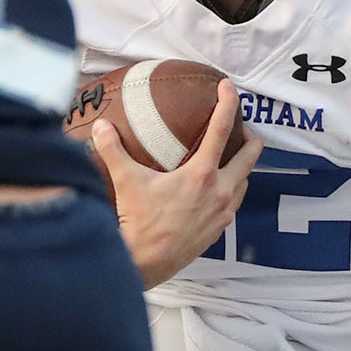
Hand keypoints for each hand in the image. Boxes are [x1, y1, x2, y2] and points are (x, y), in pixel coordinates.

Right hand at [100, 80, 260, 287]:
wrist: (146, 263)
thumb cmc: (139, 222)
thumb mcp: (126, 181)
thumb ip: (113, 149)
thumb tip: (101, 125)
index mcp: (201, 174)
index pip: (221, 130)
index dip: (228, 103)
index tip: (228, 87)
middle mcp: (219, 191)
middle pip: (250, 156)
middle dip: (250, 138)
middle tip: (241, 128)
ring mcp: (223, 212)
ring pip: (245, 181)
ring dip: (242, 166)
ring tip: (230, 158)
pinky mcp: (219, 229)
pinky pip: (234, 202)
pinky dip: (232, 189)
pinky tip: (216, 189)